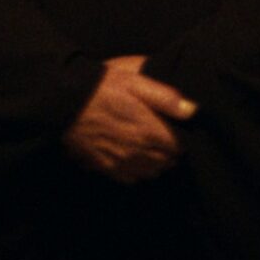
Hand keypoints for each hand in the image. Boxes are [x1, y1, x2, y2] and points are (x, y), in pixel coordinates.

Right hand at [62, 55, 195, 184]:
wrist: (66, 102)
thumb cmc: (103, 87)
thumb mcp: (137, 82)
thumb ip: (167, 98)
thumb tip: (193, 110)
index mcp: (150, 132)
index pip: (180, 147)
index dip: (182, 137)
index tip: (177, 128)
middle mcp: (138, 153)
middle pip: (167, 162)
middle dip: (170, 151)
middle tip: (165, 135)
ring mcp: (121, 163)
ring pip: (152, 172)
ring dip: (156, 162)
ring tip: (151, 146)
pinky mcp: (106, 167)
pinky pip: (131, 177)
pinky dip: (137, 170)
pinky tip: (133, 156)